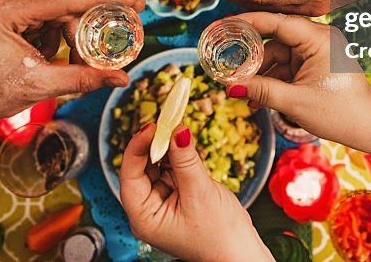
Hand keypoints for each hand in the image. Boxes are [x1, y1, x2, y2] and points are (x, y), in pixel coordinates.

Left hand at [0, 0, 143, 130]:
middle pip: (67, 8)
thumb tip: (120, 78)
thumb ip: (82, 78)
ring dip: (75, 39)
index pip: (67, 0)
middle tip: (115, 46)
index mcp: (8, 10)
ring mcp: (10, 5)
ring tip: (79, 64)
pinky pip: (49, 21)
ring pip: (61, 15)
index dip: (106, 1)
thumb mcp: (38, 86)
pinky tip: (57, 60)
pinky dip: (60, 40)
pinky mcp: (13, 14)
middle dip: (90, 30)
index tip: (135, 2)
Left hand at [120, 122, 271, 261]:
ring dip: (168, 148)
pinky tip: (185, 145)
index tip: (152, 126)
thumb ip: (186, 159)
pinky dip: (178, 157)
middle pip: (142, 168)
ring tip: (177, 128)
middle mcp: (147, 210)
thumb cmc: (220, 236)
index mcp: (143, 217)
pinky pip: (171, 170)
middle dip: (154, 144)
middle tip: (167, 121)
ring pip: (157, 166)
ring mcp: (162, 204)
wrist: (241, 253)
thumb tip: (177, 129)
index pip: (129, 175)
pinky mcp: (176, 197)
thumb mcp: (200, 192)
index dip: (137, 147)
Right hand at [226, 12, 370, 148]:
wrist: (369, 126)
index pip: (276, 22)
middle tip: (225, 65)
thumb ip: (262, 91)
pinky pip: (287, 66)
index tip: (223, 26)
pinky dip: (272, 80)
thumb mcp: (296, 102)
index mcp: (318, 38)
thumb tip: (230, 86)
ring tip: (242, 93)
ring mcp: (317, 51)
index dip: (247, 23)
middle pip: (274, 39)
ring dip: (260, 74)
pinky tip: (256, 98)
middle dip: (250, 57)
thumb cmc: (340, 112)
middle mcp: (318, 38)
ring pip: (278, 55)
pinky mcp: (315, 64)